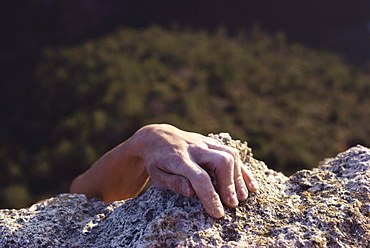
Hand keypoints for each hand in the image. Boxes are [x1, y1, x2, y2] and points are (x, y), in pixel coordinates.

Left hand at [136, 124, 257, 217]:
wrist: (157, 136)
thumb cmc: (156, 160)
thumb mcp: (157, 175)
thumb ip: (173, 183)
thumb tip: (192, 193)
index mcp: (179, 159)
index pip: (199, 177)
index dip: (210, 196)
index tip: (218, 213)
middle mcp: (195, 148)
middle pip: (220, 161)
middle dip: (230, 183)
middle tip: (232, 204)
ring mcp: (205, 143)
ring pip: (229, 154)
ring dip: (239, 177)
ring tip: (242, 197)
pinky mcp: (211, 142)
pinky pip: (232, 153)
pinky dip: (243, 169)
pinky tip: (251, 185)